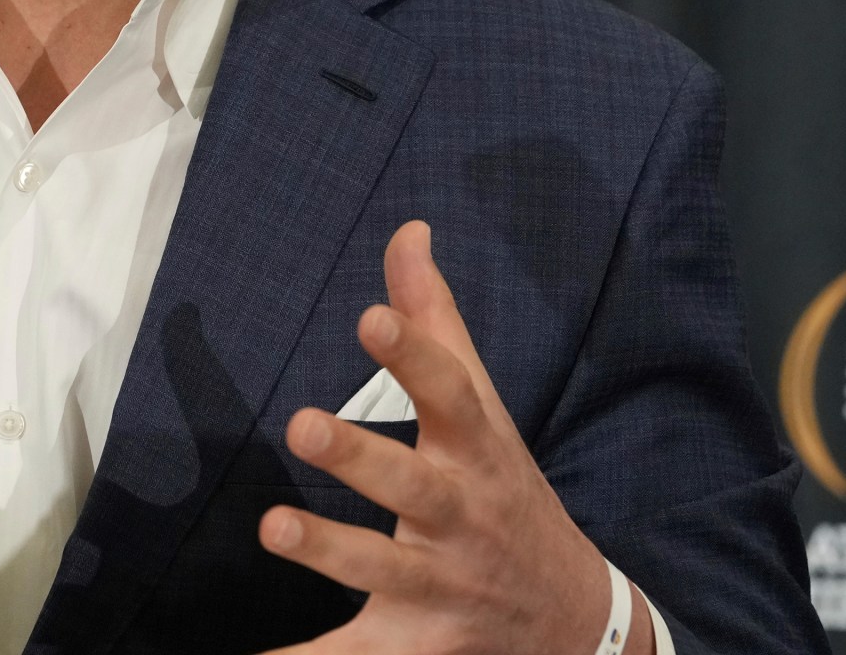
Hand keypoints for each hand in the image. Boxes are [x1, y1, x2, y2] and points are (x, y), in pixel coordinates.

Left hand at [258, 221, 648, 654]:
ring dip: (331, 550)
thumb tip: (407, 231)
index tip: (372, 316)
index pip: (451, 393)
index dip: (414, 353)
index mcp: (476, 451)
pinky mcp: (413, 643)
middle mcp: (460, 517)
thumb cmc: (505, 491)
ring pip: (383, 571)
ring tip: (274, 525)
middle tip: (304, 422)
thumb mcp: (483, 408)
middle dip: (362, 457)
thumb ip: (435, 322)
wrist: (572, 618)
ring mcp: (440, 585)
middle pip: (412, 486)